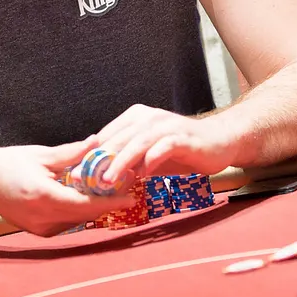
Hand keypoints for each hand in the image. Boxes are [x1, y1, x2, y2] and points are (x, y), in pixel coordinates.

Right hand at [0, 139, 134, 236]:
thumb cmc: (6, 164)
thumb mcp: (39, 155)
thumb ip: (70, 153)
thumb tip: (97, 143)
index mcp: (42, 196)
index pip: (84, 203)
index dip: (109, 201)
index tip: (130, 196)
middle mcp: (42, 217)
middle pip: (85, 214)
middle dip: (106, 202)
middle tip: (127, 185)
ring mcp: (40, 228)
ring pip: (78, 220)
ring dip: (94, 206)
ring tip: (110, 188)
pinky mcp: (39, 232)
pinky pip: (67, 223)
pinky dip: (79, 211)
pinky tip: (87, 196)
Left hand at [94, 104, 234, 185]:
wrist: (218, 141)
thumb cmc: (179, 149)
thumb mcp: (148, 155)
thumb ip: (127, 161)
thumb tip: (100, 178)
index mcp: (135, 117)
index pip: (107, 136)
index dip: (90, 155)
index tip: (77, 174)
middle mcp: (148, 117)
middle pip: (118, 139)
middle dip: (100, 161)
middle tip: (86, 180)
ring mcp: (166, 125)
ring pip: (137, 142)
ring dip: (121, 162)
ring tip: (108, 180)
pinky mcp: (183, 137)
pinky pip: (163, 148)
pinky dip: (151, 161)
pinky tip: (143, 175)